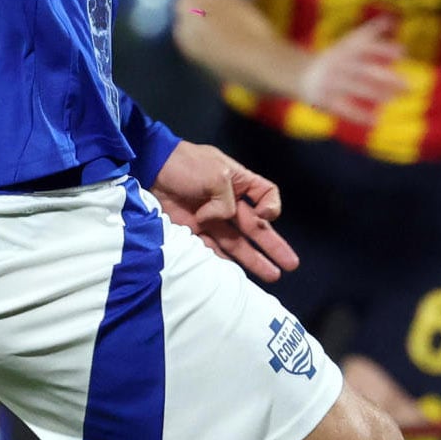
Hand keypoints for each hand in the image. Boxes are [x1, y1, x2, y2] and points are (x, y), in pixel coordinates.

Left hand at [149, 140, 299, 283]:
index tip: (265, 217)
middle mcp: (229, 202)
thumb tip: (217, 220)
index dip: (272, 208)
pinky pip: (212, 249)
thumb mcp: (216, 174)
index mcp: (239, 183)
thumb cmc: (186, 163)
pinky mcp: (193, 229)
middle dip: (273, 246)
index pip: (266, 195)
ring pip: (237, 242)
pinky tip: (236, 276)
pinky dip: (223, 261)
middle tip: (290, 265)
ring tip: (272, 276)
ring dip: (254, 259)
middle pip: (256, 227)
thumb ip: (225, 202)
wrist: (150, 167)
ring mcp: (211, 217)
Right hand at [297, 15, 409, 122]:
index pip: (366, 47)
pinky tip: (375, 120)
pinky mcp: (326, 99)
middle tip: (408, 85)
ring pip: (355, 89)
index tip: (402, 52)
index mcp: (346, 50)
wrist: (299, 73)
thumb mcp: (347, 42)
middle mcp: (340, 65)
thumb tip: (390, 19)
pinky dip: (359, 115)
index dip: (383, 49)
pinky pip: (344, 108)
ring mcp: (333, 83)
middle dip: (386, 78)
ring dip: (375, 94)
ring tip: (393, 98)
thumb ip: (369, 31)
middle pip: (364, 71)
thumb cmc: (334, 58)